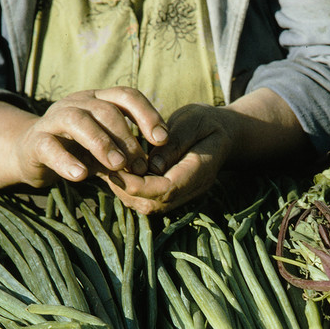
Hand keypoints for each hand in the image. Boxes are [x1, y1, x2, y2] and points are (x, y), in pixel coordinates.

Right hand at [15, 87, 168, 186]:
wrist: (32, 154)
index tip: (163, 140)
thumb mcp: (106, 149)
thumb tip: (155, 169)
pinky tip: (81, 176)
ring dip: (102, 143)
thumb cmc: (78, 150)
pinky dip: (66, 161)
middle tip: (140, 166)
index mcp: (97, 100)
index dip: (148, 115)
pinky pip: (50, 147)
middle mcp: (76, 104)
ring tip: (118, 166)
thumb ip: (127, 154)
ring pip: (78, 121)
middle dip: (127, 138)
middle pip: (105, 110)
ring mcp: (53, 120)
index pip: (127, 96)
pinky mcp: (36, 141)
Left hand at [100, 103, 234, 214]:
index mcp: (201, 172)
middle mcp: (192, 190)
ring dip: (126, 192)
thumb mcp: (194, 121)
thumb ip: (175, 142)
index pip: (167, 189)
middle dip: (127, 190)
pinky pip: (148, 200)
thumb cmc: (207, 122)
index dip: (139, 185)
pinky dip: (130, 190)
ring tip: (109, 169)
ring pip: (149, 206)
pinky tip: (118, 171)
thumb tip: (152, 165)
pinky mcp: (173, 194)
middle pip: (155, 204)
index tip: (116, 171)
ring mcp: (183, 195)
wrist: (224, 134)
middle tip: (105, 169)